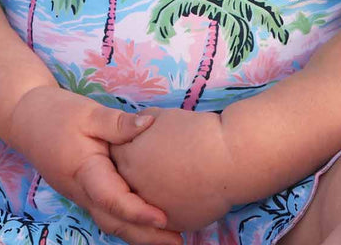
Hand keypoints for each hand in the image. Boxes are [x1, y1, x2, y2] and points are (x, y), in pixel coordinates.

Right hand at [6, 85, 182, 244]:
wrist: (26, 118)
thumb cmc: (57, 114)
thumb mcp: (88, 112)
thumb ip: (118, 122)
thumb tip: (150, 123)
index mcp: (84, 173)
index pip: (113, 200)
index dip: (138, 212)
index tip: (164, 218)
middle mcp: (82, 192)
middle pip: (115, 223)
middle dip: (146, 236)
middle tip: (180, 241)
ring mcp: (82, 195)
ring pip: (111, 222)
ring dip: (138, 233)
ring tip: (170, 237)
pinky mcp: (85, 191)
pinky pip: (108, 213)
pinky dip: (129, 221)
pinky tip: (148, 220)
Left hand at [109, 107, 236, 232]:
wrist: (225, 158)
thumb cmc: (194, 132)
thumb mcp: (160, 116)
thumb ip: (139, 126)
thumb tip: (138, 130)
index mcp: (128, 158)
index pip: (115, 155)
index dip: (126, 148)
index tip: (138, 145)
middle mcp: (134, 187)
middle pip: (125, 181)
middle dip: (136, 172)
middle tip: (153, 163)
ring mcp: (152, 209)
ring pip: (144, 203)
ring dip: (150, 193)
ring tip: (168, 178)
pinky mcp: (172, 223)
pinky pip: (164, 217)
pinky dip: (169, 206)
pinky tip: (181, 193)